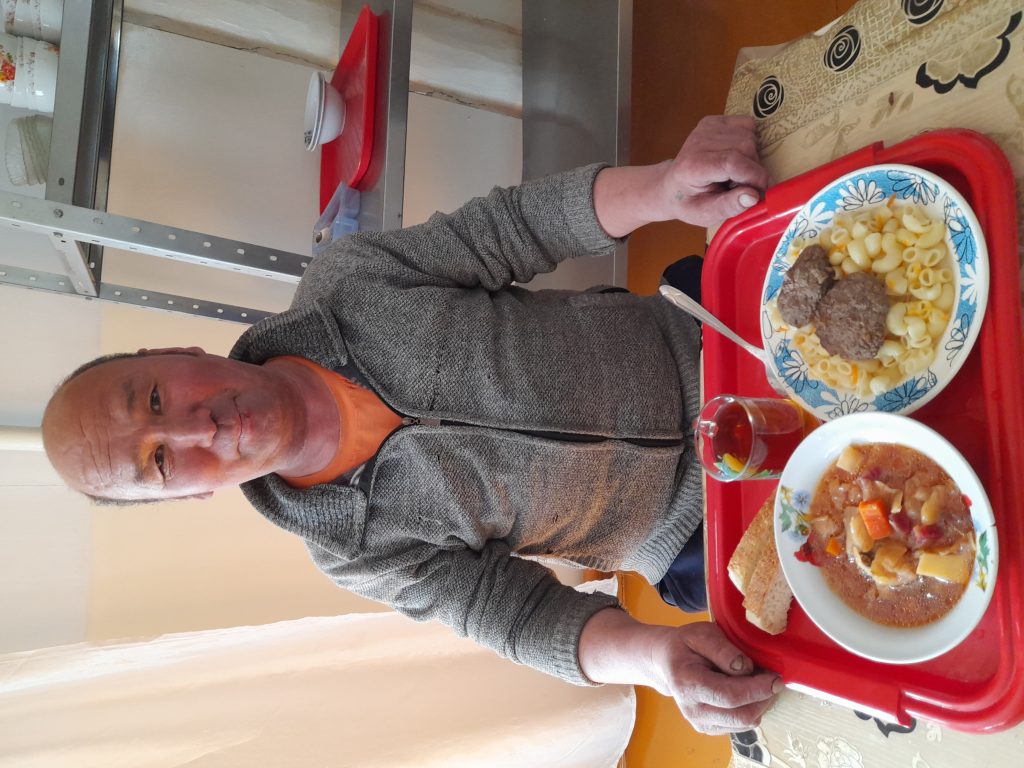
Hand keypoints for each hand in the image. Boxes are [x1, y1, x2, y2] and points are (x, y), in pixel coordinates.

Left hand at [592, 115, 767, 237]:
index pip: (732, 162)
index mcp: (692, 167)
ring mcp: (706, 128)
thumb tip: (754, 196)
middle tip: (740, 186)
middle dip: (753, 170)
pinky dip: (750, 143)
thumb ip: (729, 206)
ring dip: (751, 158)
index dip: (754, 175)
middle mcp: (697, 142)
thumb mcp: (706, 215)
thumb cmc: (690, 203)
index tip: (760, 191)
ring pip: (749, 137)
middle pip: (745, 148)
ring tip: (735, 174)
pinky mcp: (715, 121)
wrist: (672, 187)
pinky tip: (736, 156)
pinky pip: (747, 125)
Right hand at [648, 621, 779, 734]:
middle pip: (741, 715)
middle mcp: (692, 710)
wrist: (666, 662)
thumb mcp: (701, 634)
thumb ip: (723, 650)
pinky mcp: (709, 729)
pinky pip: (741, 725)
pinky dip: (751, 708)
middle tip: (772, 679)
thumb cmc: (685, 645)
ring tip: (756, 681)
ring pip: (744, 723)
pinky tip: (746, 691)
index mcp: (687, 684)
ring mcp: (700, 723)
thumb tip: (745, 668)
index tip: (776, 678)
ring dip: (759, 703)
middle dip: (764, 698)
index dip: (757, 689)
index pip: (729, 696)